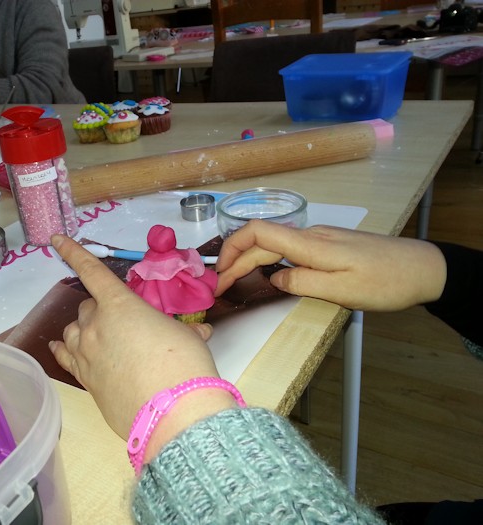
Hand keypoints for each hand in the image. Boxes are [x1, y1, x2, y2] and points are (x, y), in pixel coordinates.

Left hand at [49, 234, 222, 440]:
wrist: (173, 413)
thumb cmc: (183, 365)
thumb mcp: (187, 338)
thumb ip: (186, 330)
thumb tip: (199, 332)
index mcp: (119, 305)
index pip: (91, 271)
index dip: (73, 252)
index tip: (57, 240)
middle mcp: (95, 325)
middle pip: (88, 306)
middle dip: (103, 308)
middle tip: (125, 323)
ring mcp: (85, 353)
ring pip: (73, 331)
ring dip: (85, 329)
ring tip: (103, 338)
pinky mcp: (84, 379)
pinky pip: (65, 356)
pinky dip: (63, 349)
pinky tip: (59, 346)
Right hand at [215, 220, 446, 311]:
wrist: (425, 268)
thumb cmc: (386, 282)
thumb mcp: (342, 291)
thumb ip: (302, 283)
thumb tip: (274, 279)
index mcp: (310, 244)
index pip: (258, 232)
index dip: (232, 249)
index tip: (220, 275)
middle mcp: (310, 235)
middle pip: (261, 240)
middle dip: (235, 261)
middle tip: (220, 288)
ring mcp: (320, 238)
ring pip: (273, 244)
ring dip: (249, 260)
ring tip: (234, 281)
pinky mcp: (329, 246)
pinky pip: (288, 248)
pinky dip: (267, 259)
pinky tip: (265, 274)